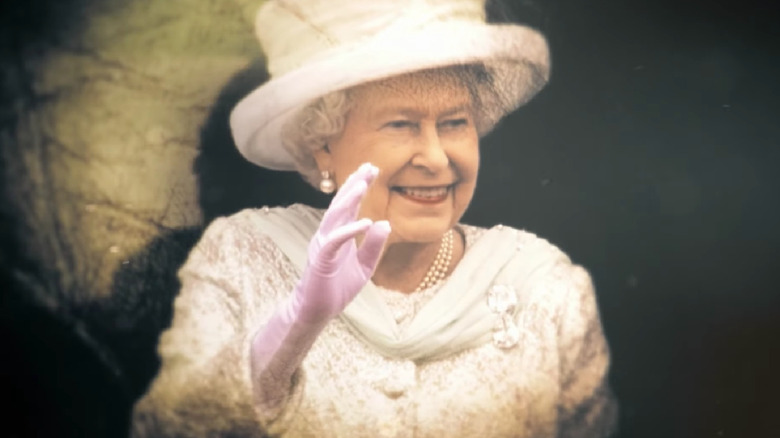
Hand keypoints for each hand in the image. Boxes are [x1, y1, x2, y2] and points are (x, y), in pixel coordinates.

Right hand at [291, 163, 390, 323]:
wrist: (317, 312)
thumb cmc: (337, 289)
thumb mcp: (364, 267)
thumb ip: (374, 247)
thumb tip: (386, 223)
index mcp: (340, 235)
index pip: (350, 206)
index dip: (359, 186)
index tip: (372, 169)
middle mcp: (329, 235)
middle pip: (341, 204)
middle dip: (354, 184)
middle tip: (369, 166)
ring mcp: (324, 246)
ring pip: (335, 217)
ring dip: (348, 200)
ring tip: (362, 184)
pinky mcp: (321, 260)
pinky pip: (335, 241)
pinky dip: (349, 230)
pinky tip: (365, 222)